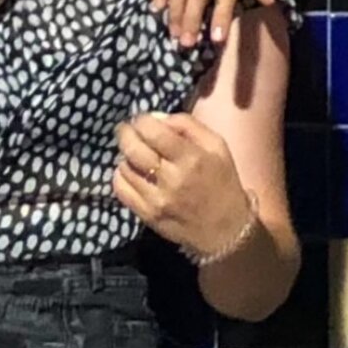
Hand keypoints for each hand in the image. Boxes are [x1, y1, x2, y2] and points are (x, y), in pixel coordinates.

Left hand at [112, 112, 252, 252]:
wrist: (226, 229)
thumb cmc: (223, 181)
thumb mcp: (217, 146)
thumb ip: (188, 125)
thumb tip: (157, 117)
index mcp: (191, 158)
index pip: (153, 131)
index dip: (141, 120)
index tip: (142, 119)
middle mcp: (171, 178)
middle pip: (132, 148)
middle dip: (125, 133)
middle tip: (127, 129)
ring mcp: (156, 199)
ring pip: (124, 167)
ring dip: (125, 155)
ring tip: (134, 153)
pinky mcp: (147, 215)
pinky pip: (121, 190)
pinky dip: (121, 176)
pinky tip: (131, 172)